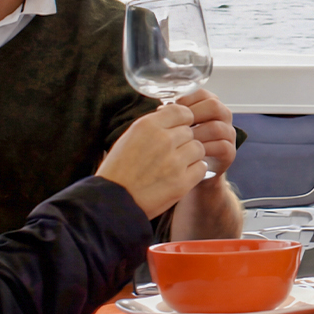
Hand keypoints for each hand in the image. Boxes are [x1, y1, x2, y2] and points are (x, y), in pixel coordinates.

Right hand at [97, 103, 206, 217]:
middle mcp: (163, 140)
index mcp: (148, 126)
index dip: (184, 120)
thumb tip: (171, 116)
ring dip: (190, 156)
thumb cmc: (117, 171)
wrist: (112, 202)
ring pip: (198, 148)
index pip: (182, 111)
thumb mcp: (129, 137)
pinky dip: (194, 172)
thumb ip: (153, 126)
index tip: (180, 127)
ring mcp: (174, 161)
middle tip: (171, 153)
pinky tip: (181, 176)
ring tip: (176, 165)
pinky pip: (201, 168)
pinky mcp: (181, 182)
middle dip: (183, 141)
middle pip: (190, 132)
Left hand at [176, 88, 236, 173]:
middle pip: (214, 106)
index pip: (202, 94)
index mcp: (210, 106)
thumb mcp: (178, 126)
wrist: (193, 171)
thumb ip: (173, 115)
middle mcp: (223, 117)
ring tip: (182, 141)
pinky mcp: (230, 152)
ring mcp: (228, 134)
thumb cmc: (183, 144)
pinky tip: (191, 153)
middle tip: (178, 125)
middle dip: (193, 115)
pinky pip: (222, 146)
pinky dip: (205, 149)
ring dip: (197, 134)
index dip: (187, 100)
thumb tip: (161, 109)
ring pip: (217, 127)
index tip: (172, 110)